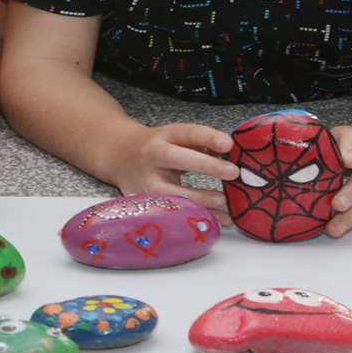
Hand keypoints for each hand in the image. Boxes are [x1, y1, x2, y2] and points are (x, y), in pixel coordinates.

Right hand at [102, 123, 238, 223]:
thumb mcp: (175, 138)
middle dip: (206, 166)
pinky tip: (218, 220)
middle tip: (233, 172)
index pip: (187, 133)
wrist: (118, 156)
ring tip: (228, 204)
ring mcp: (146, 181)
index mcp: (164, 136)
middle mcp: (152, 156)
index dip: (208, 137)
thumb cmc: (156, 147)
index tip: (229, 144)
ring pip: (173, 191)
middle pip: (177, 158)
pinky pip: (174, 212)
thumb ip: (202, 143)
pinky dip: (197, 217)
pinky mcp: (147, 203)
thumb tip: (232, 154)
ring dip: (203, 199)